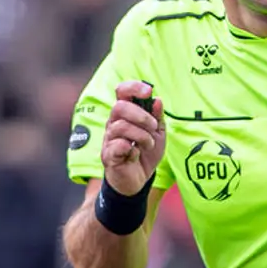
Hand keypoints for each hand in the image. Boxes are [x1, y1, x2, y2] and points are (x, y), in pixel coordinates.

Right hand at [100, 79, 164, 196]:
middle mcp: (114, 123)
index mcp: (125, 114)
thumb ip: (158, 117)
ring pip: (120, 126)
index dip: (133, 87)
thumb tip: (157, 100)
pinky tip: (136, 155)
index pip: (122, 91)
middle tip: (153, 127)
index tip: (148, 92)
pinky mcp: (108, 155)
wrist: (138, 180)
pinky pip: (118, 145)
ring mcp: (109, 139)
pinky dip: (133, 150)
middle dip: (141, 116)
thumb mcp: (158, 134)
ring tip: (148, 145)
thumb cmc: (145, 154)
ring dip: (141, 135)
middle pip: (119, 107)